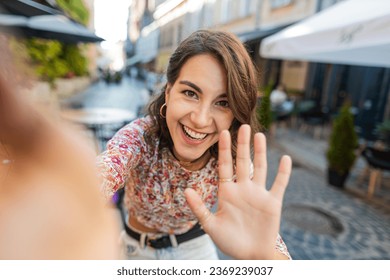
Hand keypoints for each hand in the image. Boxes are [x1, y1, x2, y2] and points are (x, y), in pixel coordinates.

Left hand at [185, 124, 291, 258]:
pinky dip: (283, 172)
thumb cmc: (230, 241)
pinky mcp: (273, 203)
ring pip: (261, 168)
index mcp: (227, 192)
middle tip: (243, 126)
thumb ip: (199, 208)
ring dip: (261, 152)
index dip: (224, 149)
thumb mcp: (210, 225)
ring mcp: (259, 194)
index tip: (222, 132)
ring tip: (260, 135)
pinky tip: (285, 158)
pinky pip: (279, 185)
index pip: (225, 166)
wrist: (250, 255)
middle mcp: (243, 189)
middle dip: (242, 144)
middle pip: (243, 162)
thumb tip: (186, 190)